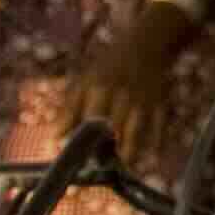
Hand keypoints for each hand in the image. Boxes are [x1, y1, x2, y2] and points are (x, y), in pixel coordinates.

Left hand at [68, 21, 179, 161]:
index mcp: (99, 92)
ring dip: (130, 156)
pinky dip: (156, 144)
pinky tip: (151, 157)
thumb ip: (69, 110)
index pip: (87, 126)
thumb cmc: (110, 65)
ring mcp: (143, 102)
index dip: (81, 146)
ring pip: (137, 136)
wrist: (147, 42)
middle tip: (99, 171)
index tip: (76, 164)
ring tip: (122, 170)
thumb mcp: (85, 81)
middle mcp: (122, 98)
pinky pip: (159, 129)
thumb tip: (53, 138)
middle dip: (107, 158)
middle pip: (112, 134)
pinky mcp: (161, 104)